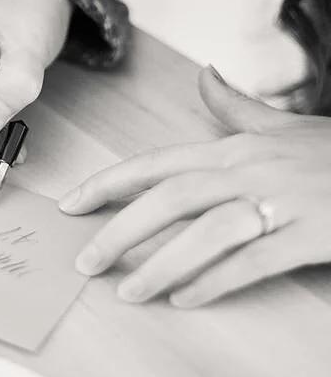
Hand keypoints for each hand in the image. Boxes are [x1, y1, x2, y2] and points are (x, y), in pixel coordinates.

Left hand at [59, 66, 330, 306]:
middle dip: (121, 229)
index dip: (109, 183)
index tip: (69, 204)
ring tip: (127, 292)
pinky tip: (186, 299)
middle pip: (170, 197)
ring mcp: (283, 200)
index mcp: (235, 149)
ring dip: (162, 262)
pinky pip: (256, 260)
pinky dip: (218, 280)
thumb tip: (203, 77)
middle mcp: (250, 170)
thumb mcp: (283, 126)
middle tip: (84, 262)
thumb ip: (236, 109)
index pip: (157, 163)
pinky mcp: (313, 233)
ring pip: (208, 230)